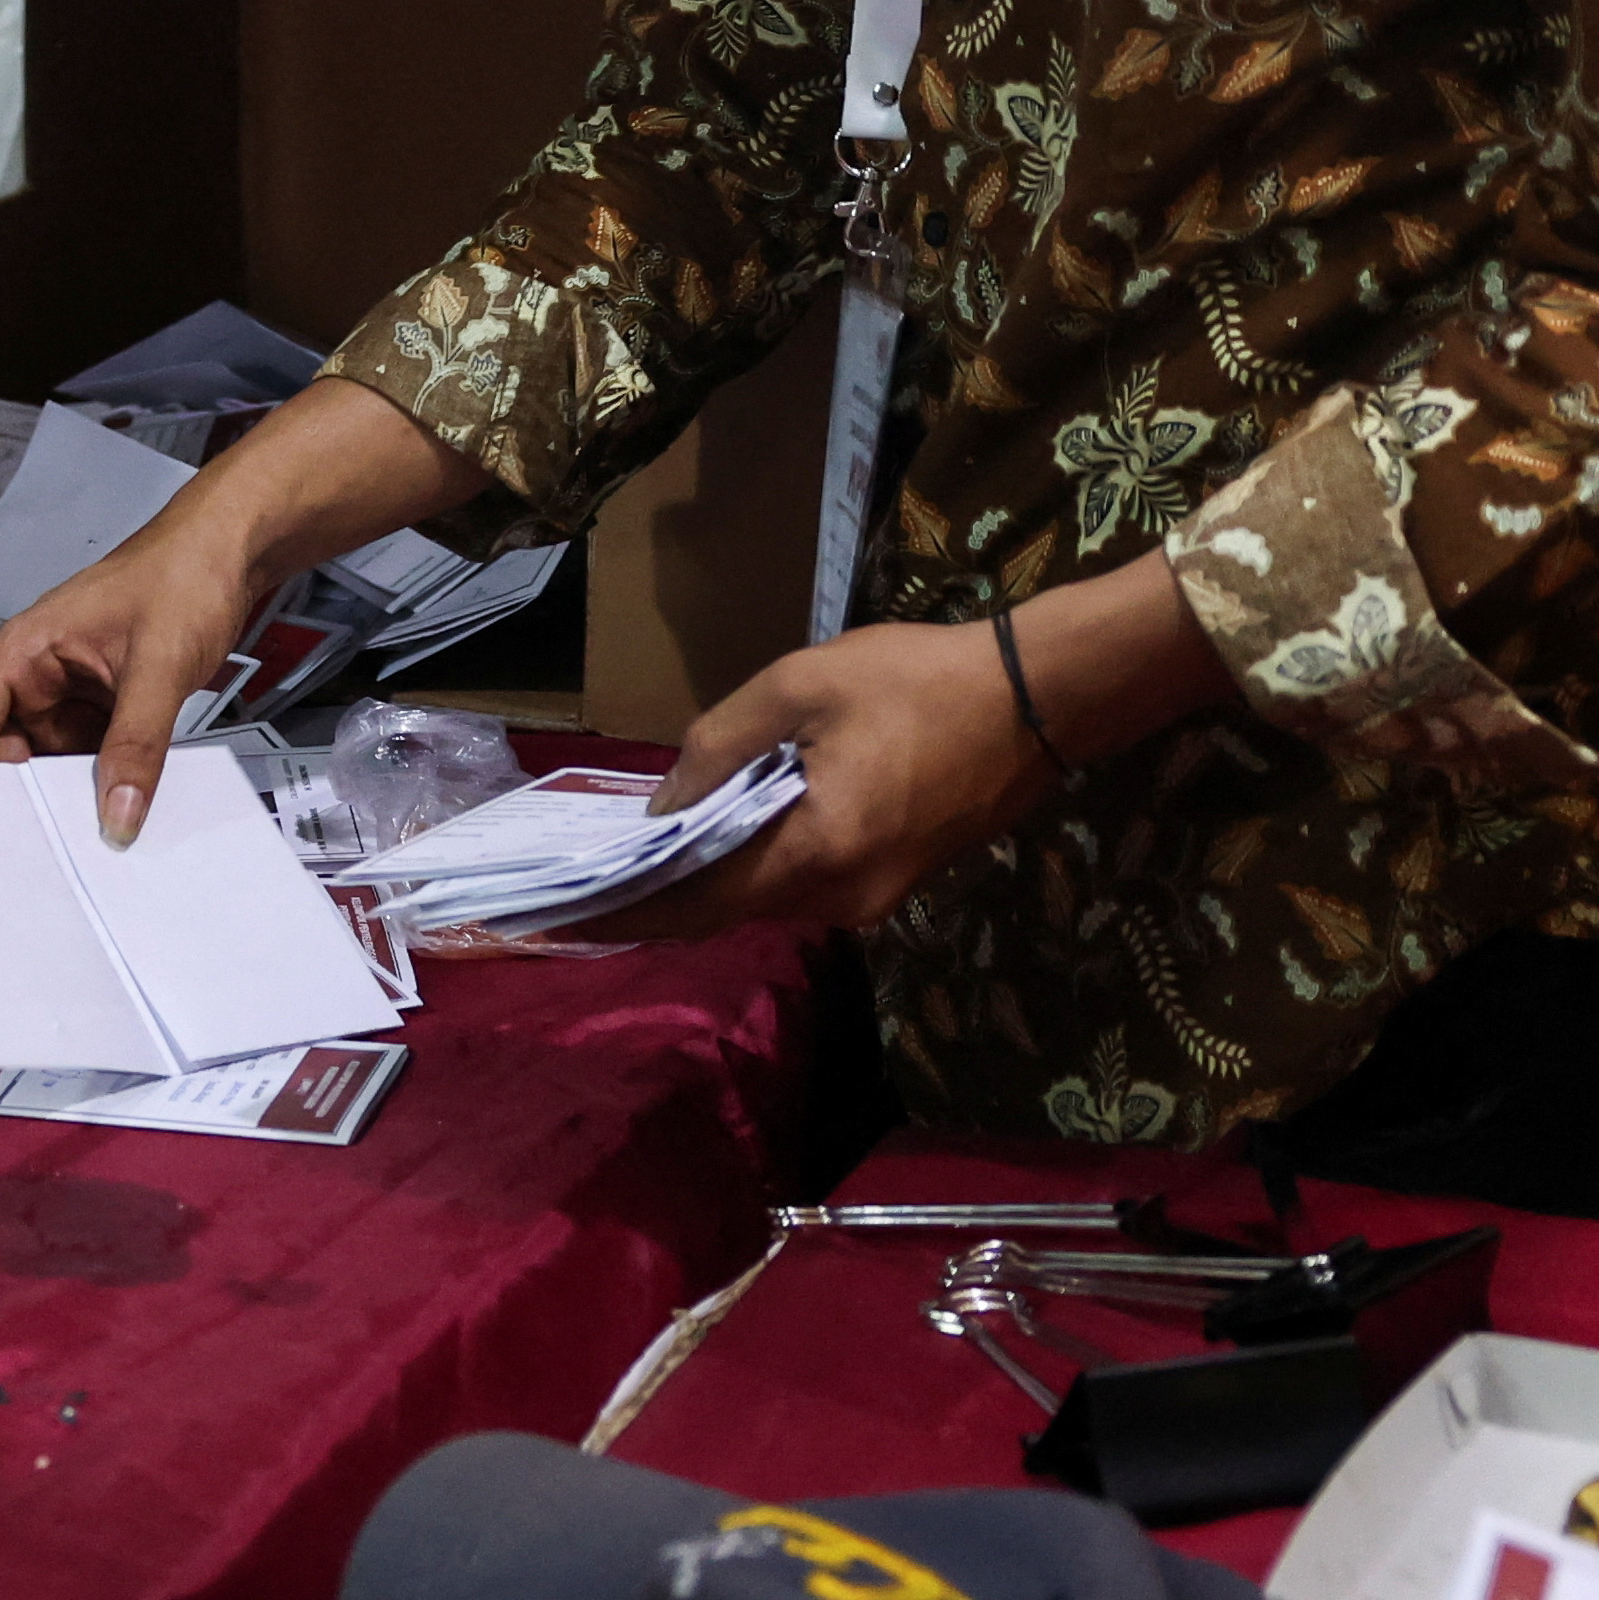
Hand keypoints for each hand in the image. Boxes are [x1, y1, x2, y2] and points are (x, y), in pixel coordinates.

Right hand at [0, 482, 323, 843]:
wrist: (230, 554)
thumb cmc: (182, 574)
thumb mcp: (157, 665)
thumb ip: (136, 745)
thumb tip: (118, 814)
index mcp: (22, 654)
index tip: (9, 821)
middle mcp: (37, 677)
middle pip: (3, 758)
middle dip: (27, 798)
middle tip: (59, 840)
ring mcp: (71, 695)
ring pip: (50, 765)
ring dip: (71, 795)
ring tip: (98, 828)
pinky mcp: (105, 708)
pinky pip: (91, 758)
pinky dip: (106, 783)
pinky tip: (126, 805)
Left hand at [583, 619, 1050, 939]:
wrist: (1037, 699)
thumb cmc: (917, 680)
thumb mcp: (801, 688)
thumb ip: (720, 745)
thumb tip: (663, 805)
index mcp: (817, 853)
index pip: (698, 904)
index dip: (627, 911)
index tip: (562, 919)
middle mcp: (842, 898)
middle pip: (726, 912)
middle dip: (653, 898)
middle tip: (579, 881)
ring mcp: (872, 899)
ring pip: (764, 900)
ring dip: (702, 882)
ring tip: (628, 855)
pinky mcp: (890, 882)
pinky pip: (800, 886)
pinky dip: (749, 868)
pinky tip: (709, 835)